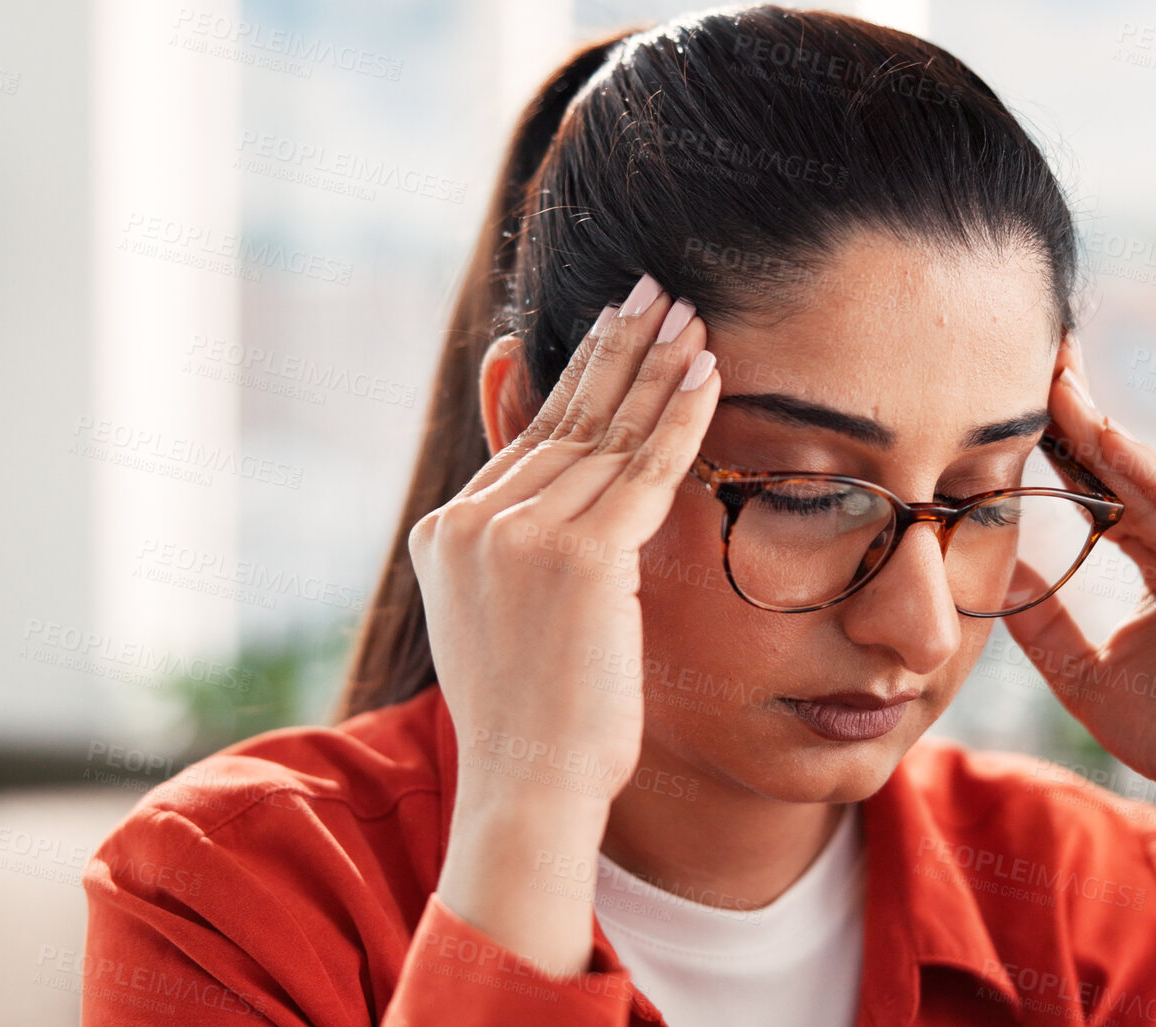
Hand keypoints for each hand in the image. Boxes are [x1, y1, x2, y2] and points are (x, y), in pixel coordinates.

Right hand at [406, 273, 718, 975]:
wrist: (528, 789)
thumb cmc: (534, 722)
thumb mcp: (505, 624)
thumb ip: (519, 555)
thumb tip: (552, 513)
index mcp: (448, 532)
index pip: (532, 438)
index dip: (581, 378)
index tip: (617, 328)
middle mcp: (472, 521)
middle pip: (566, 419)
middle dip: (617, 348)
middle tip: (656, 288)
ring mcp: (518, 536)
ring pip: (607, 434)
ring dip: (656, 368)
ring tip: (692, 315)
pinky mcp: (576, 556)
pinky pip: (644, 470)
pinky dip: (680, 417)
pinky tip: (707, 373)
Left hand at [1000, 340, 1155, 889]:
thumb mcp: (1079, 667)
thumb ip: (1041, 618)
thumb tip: (988, 573)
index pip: (1106, 489)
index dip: (1062, 448)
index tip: (1013, 400)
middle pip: (1130, 468)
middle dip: (1081, 416)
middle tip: (1036, 357)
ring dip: (1106, 431)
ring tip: (1057, 382)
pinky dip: (1154, 473)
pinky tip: (1107, 438)